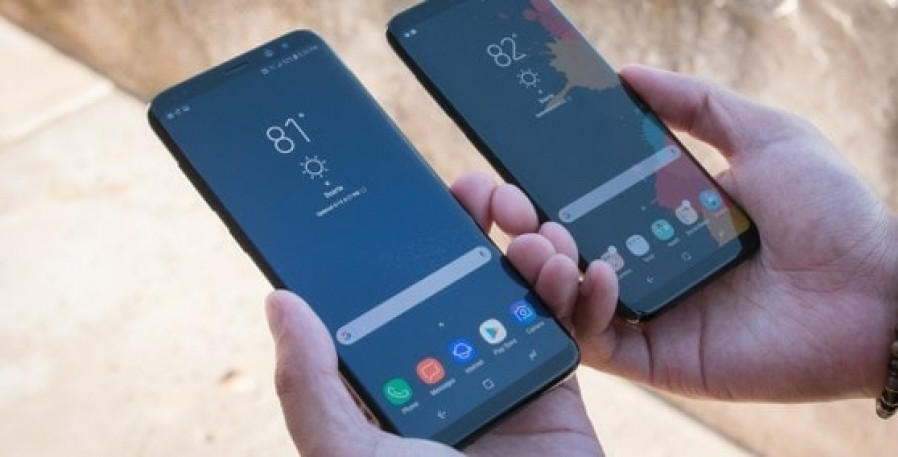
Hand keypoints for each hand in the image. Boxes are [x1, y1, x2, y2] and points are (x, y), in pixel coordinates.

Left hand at [264, 177, 602, 455]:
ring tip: (543, 239)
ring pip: (522, 288)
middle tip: (485, 192)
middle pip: (463, 277)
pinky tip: (590, 271)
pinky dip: (588, 293)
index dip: (404, 242)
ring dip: (537, 251)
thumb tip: (280, 303)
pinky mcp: (557, 383)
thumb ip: (309, 386)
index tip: (414, 193)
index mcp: (392, 378)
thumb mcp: (349, 454)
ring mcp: (503, 370)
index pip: (395, 294)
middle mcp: (446, 367)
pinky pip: (574, 323)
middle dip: (479, 227)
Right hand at [533, 65, 897, 401]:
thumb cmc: (830, 210)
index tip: (505, 171)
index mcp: (661, 218)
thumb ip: (696, 102)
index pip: (582, 205)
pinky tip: (600, 271)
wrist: (875, 290)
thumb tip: (628, 73)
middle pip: (561, 253)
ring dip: (540, 268)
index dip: (537, 190)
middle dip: (521, 228)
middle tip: (506, 205)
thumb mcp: (763, 134)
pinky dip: (584, 309)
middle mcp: (647, 265)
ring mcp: (651, 314)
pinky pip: (598, 342)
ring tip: (540, 239)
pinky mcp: (660, 359)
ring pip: (565, 300)